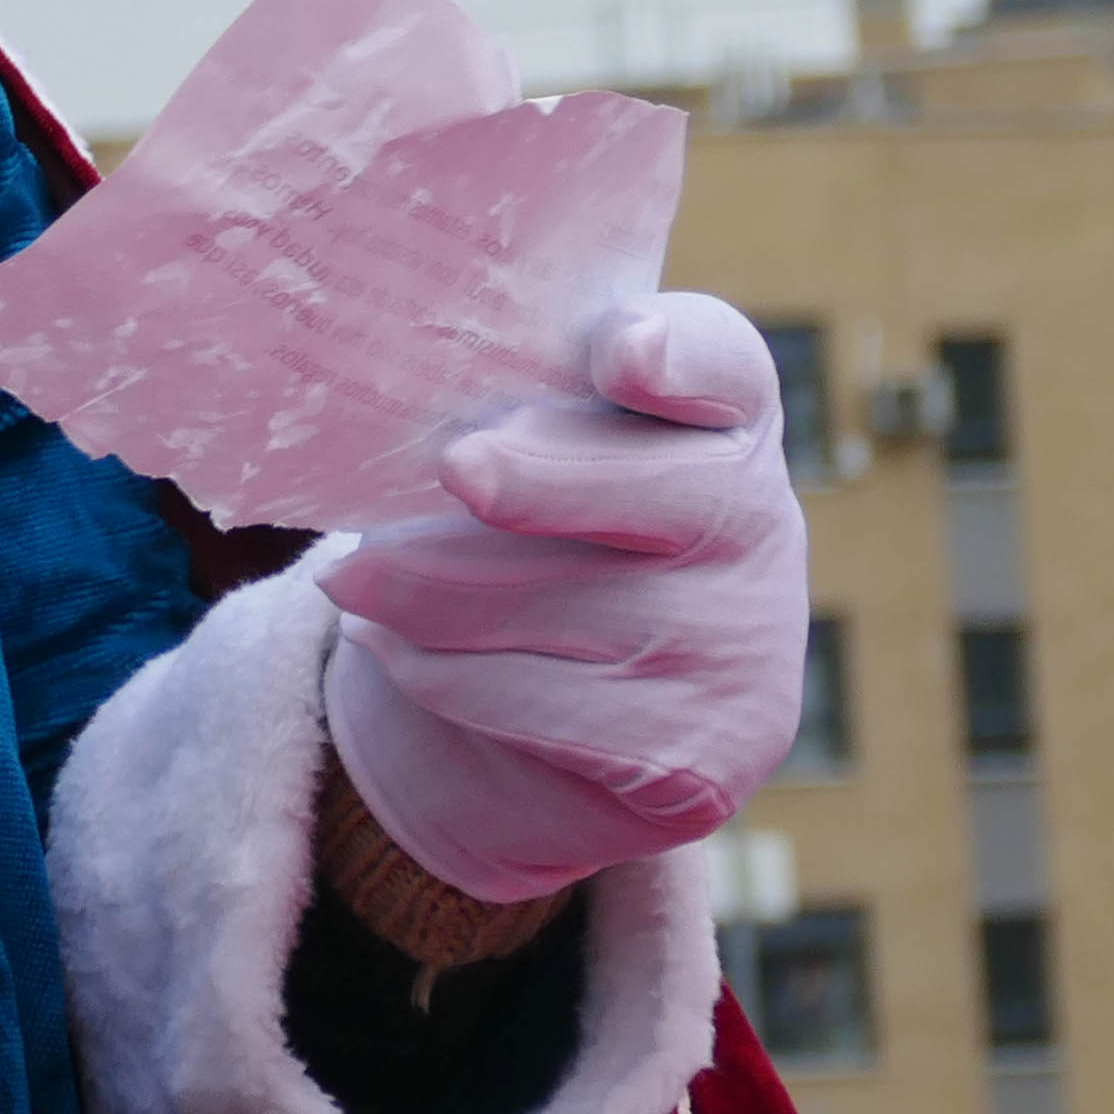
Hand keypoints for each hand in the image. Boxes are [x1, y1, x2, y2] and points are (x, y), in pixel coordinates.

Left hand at [316, 294, 809, 902]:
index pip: (719, 363)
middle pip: (651, 486)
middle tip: (453, 468)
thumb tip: (412, 413)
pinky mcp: (690, 762)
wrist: (546, 732)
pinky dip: (427, 668)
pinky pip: (523, 701)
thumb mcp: (520, 446)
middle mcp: (760, 527)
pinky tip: (382, 640)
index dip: (677, 354)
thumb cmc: (522, 540)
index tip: (625, 351)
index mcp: (722, 416)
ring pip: (556, 604)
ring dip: (424, 587)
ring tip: (353, 577)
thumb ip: (504, 402)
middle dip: (539, 479)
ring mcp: (742, 653)